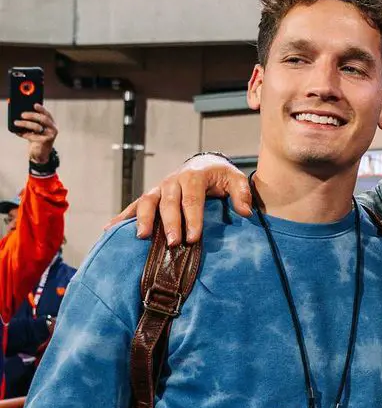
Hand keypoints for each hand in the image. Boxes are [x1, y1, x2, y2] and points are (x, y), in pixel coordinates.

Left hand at [13, 104, 57, 164]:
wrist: (40, 152)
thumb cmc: (37, 138)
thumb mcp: (37, 129)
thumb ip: (34, 121)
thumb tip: (23, 114)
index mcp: (51, 124)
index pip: (47, 114)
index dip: (41, 109)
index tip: (34, 104)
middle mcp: (53, 129)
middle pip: (43, 119)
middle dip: (32, 115)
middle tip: (22, 114)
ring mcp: (50, 136)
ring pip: (37, 127)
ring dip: (25, 124)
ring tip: (16, 123)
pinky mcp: (45, 142)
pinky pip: (32, 136)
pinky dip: (24, 134)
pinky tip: (18, 133)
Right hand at [107, 153, 251, 244]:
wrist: (204, 164)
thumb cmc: (220, 175)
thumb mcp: (235, 179)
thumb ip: (241, 193)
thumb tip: (245, 212)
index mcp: (194, 177)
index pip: (192, 199)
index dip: (192, 219)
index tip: (193, 238)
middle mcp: (173, 181)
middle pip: (168, 203)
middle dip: (170, 223)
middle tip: (173, 243)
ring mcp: (160, 188)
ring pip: (147, 202)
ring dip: (144, 219)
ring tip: (142, 237)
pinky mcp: (152, 195)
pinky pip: (135, 206)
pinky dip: (122, 217)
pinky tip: (110, 229)